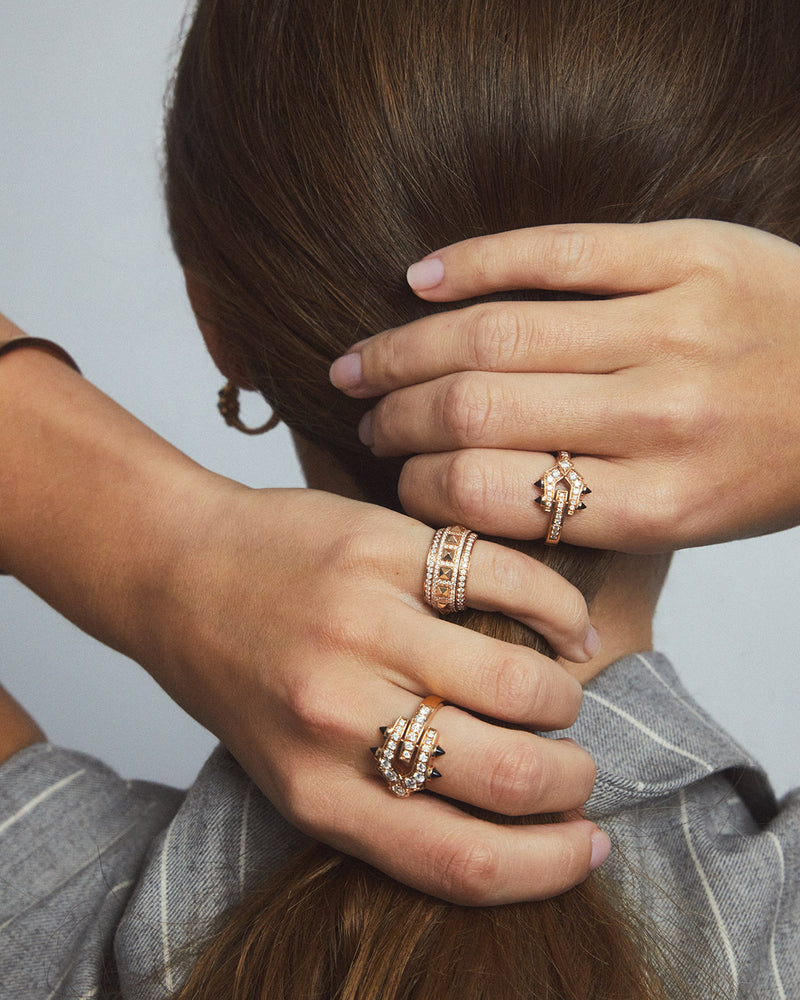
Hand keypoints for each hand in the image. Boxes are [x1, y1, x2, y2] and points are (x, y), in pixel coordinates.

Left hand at [155, 484, 606, 904]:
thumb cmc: (243, 676)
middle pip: (508, 776)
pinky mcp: (379, 549)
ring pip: (521, 683)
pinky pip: (505, 583)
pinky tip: (565, 628)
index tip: (588, 846)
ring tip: (557, 694)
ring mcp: (362, 625)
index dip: (549, 866)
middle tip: (574, 766)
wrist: (176, 569)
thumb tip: (518, 824)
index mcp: (316, 793)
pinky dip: (558, 611)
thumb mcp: (293, 769)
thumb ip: (388, 804)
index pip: (463, 862)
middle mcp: (338, 716)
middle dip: (571, 779)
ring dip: (565, 698)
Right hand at [330, 220, 799, 551]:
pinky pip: (557, 251)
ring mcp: (672, 325)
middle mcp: (660, 416)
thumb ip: (591, 515)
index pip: (492, 494)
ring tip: (365, 362)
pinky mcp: (686, 253)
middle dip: (399, 416)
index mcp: (659, 503)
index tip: (397, 483)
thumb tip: (467, 496)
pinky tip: (419, 279)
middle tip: (365, 419)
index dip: (421, 490)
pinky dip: (475, 262)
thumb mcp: (692, 520)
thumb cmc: (772, 464)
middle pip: (480, 408)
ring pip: (500, 330)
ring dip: (410, 347)